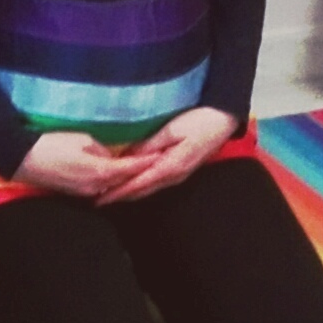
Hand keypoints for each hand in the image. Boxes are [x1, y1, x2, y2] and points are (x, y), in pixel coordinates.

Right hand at [11, 129, 145, 198]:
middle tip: (155, 163)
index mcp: (100, 171)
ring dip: (124, 178)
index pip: (130, 168)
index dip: (146, 162)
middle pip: (123, 180)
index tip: (160, 156)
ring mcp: (85, 192)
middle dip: (139, 172)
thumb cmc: (51, 145)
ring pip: (111, 186)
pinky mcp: (76, 193)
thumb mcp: (81, 140)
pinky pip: (99, 187)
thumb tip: (110, 156)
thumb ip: (101, 149)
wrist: (23, 160)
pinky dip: (109, 182)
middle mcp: (96, 186)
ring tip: (139, 168)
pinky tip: (115, 175)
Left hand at [97, 107, 237, 203]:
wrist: (223, 121)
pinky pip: (155, 183)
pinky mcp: (180, 170)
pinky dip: (140, 186)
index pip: (138, 184)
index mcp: (170, 166)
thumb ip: (150, 144)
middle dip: (121, 197)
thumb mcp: (172, 130)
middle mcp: (173, 176)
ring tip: (110, 195)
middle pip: (142, 191)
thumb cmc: (199, 121)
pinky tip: (132, 184)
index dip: (119, 192)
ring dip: (129, 193)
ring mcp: (178, 175)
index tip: (102, 199)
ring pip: (148, 189)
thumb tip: (130, 156)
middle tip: (99, 201)